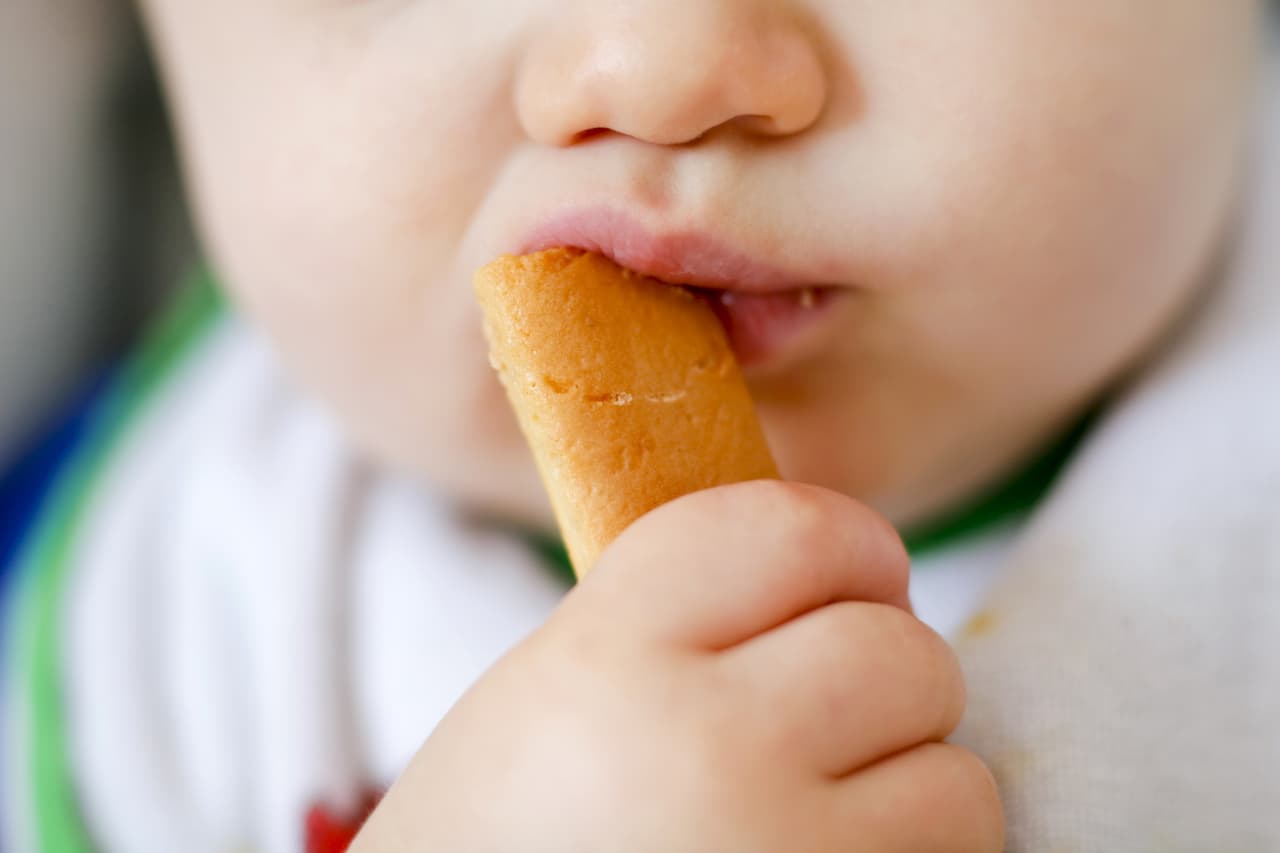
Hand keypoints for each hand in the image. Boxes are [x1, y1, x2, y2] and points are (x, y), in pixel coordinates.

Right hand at [353, 481, 1003, 851]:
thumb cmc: (504, 840)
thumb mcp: (549, 689)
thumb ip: (684, 616)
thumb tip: (844, 581)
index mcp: (607, 657)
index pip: (795, 530)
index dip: (847, 545)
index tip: (853, 581)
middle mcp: (703, 751)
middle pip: (903, 650)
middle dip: (887, 680)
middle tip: (830, 722)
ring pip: (958, 781)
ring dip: (911, 796)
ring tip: (817, 822)